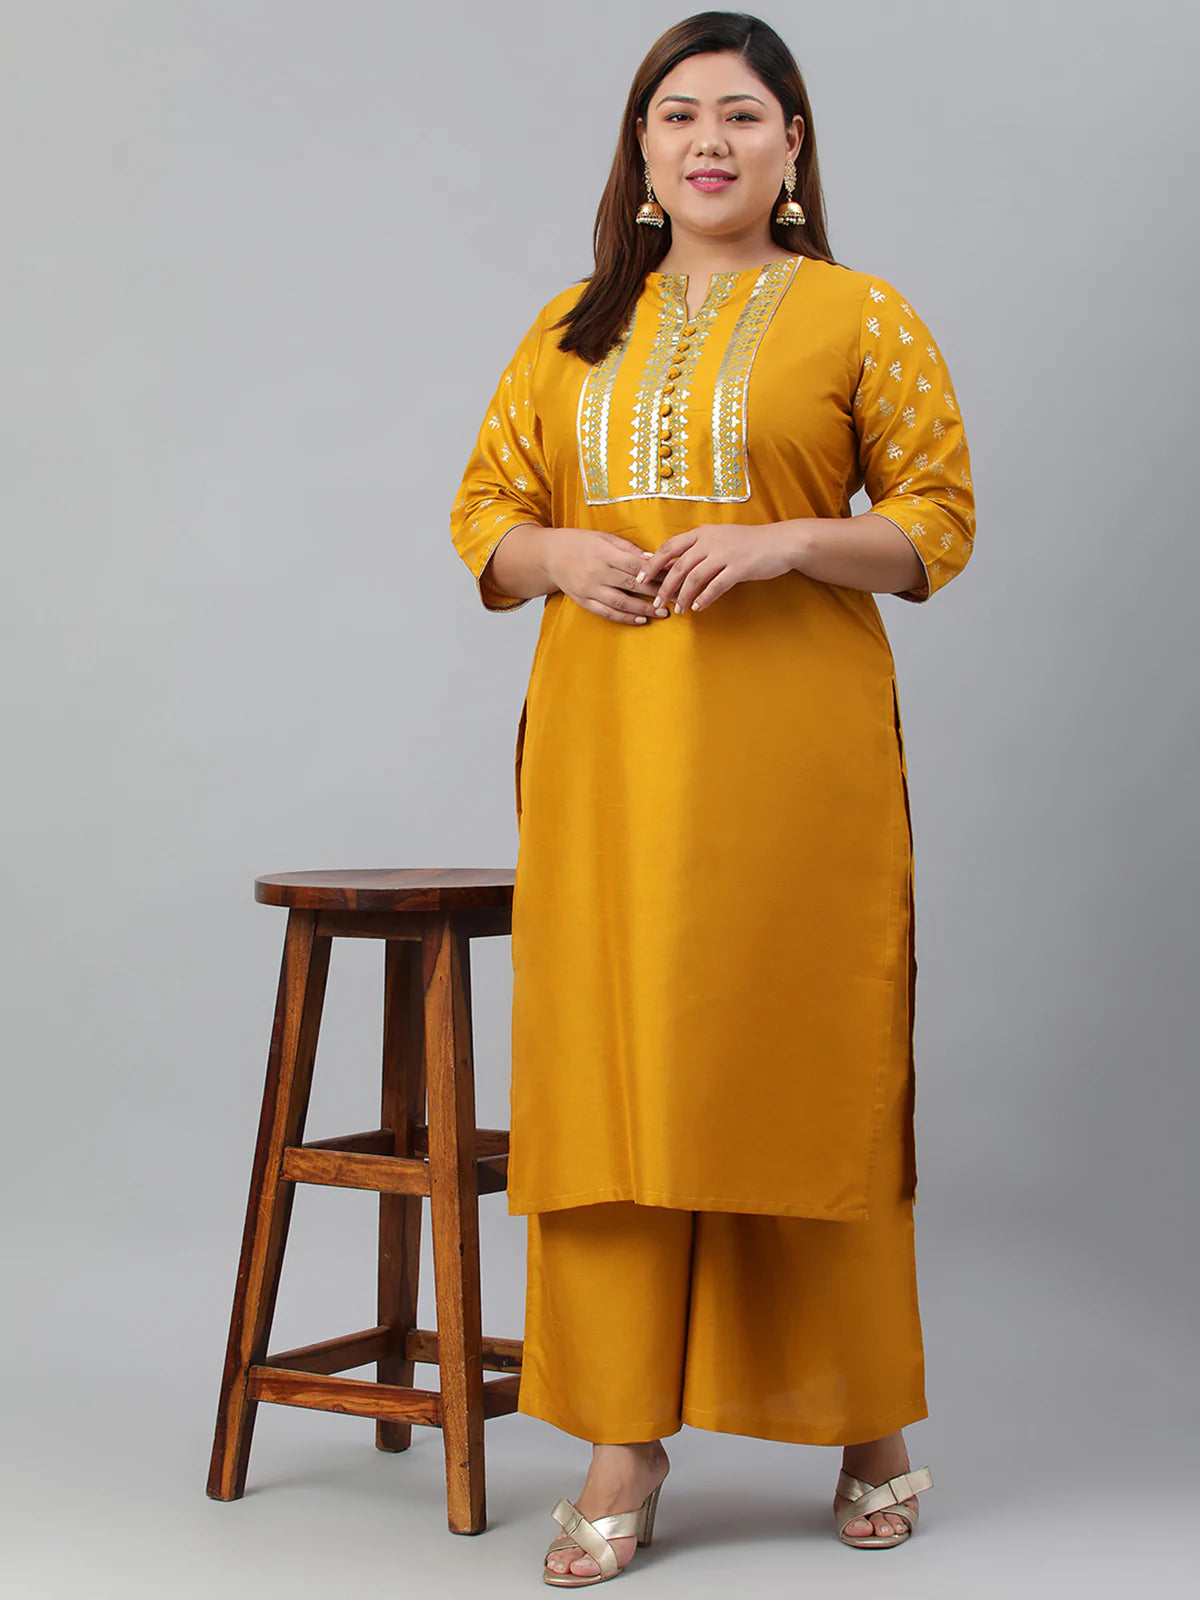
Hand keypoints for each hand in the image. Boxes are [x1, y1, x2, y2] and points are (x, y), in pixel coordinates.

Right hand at [544, 529, 665, 624]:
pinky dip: (625, 618)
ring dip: (644, 609)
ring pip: (621, 603)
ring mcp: (589, 589)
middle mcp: (597, 572)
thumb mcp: (603, 537)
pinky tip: (641, 620)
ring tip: (663, 613)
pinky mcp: (584, 601)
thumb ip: (628, 548)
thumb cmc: (580, 542)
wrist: (549, 555)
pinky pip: (607, 613)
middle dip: (657, 592)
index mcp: (604, 553)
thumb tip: (653, 558)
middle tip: (676, 597)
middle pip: (632, 585)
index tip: (674, 576)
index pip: (636, 564)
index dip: (657, 572)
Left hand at [635, 523, 798, 613]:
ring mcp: (725, 553)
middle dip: (665, 586)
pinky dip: (704, 598)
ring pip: (694, 577)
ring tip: (678, 609)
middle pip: (678, 565)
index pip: (669, 546)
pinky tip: (698, 607)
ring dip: (683, 596)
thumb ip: (697, 549)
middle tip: (657, 601)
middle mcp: (711, 540)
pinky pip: (716, 586)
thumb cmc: (748, 543)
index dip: (653, 563)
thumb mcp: (720, 539)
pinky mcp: (739, 567)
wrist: (781, 542)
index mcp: (702, 532)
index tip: (641, 578)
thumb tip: (671, 564)